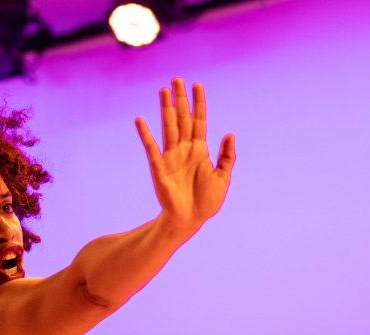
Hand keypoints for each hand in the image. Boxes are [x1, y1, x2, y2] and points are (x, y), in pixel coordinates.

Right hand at [135, 78, 235, 234]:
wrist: (190, 220)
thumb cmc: (207, 202)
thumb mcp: (223, 178)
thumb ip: (227, 156)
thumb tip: (230, 133)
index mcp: (200, 150)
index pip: (199, 121)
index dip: (199, 103)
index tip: (198, 84)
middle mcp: (184, 149)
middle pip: (181, 118)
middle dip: (180, 99)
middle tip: (177, 79)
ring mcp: (170, 157)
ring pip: (168, 127)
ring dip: (165, 109)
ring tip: (163, 90)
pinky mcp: (159, 168)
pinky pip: (151, 148)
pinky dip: (145, 134)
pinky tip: (140, 120)